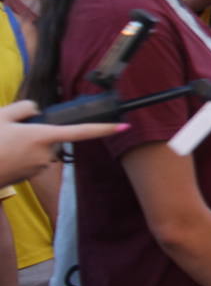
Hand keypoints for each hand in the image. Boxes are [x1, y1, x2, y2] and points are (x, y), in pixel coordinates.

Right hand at [0, 100, 125, 185]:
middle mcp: (45, 154)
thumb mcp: (1, 116)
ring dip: (27, 144)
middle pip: (52, 137)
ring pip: (41, 148)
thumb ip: (24, 109)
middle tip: (10, 131)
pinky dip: (21, 155)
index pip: (80, 132)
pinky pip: (32, 159)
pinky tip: (4, 154)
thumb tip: (37, 112)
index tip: (124, 126)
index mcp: (42, 136)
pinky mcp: (29, 176)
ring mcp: (38, 167)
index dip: (104, 129)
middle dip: (38, 132)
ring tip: (3, 144)